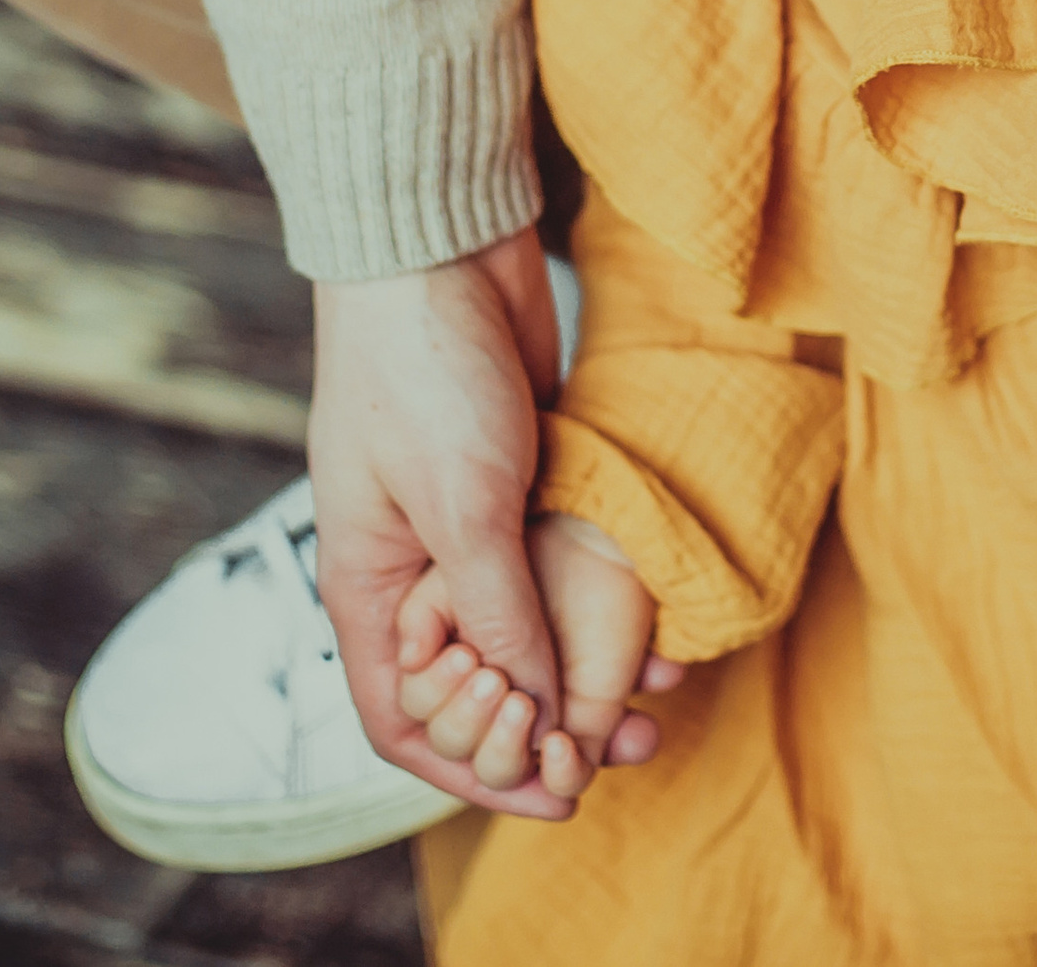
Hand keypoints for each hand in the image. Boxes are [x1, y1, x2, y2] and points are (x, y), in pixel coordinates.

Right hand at [309, 228, 653, 818]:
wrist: (442, 245)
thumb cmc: (424, 369)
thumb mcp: (463, 505)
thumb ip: (499, 611)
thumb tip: (537, 715)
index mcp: (374, 587)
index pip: (405, 718)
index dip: (473, 768)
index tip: (555, 790)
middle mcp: (419, 567)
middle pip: (478, 681)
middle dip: (547, 724)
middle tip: (628, 745)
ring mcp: (473, 520)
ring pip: (531, 623)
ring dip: (588, 664)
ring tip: (660, 694)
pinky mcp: (523, 475)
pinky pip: (562, 559)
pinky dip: (604, 594)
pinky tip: (662, 613)